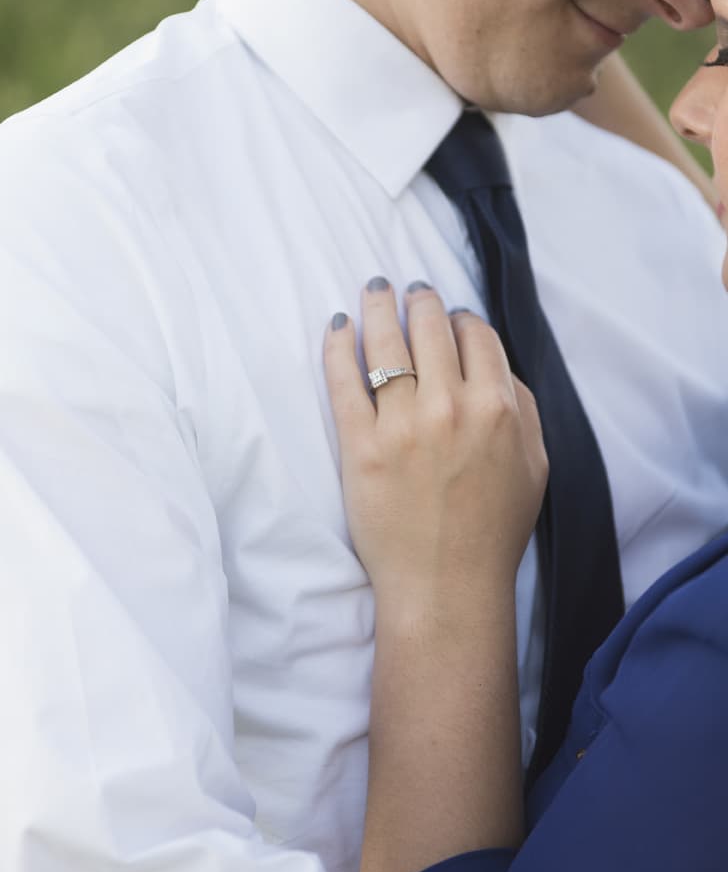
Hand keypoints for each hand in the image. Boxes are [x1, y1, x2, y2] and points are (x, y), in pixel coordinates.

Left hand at [324, 279, 546, 618]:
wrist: (446, 583)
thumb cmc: (492, 529)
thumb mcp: (534, 465)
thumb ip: (522, 409)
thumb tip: (496, 366)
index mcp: (499, 408)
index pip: (477, 337)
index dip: (461, 319)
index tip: (449, 313)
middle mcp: (451, 407)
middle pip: (430, 330)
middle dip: (419, 300)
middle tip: (408, 288)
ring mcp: (401, 425)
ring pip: (385, 344)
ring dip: (378, 307)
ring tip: (373, 289)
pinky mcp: (359, 445)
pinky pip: (342, 381)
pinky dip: (337, 346)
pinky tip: (338, 326)